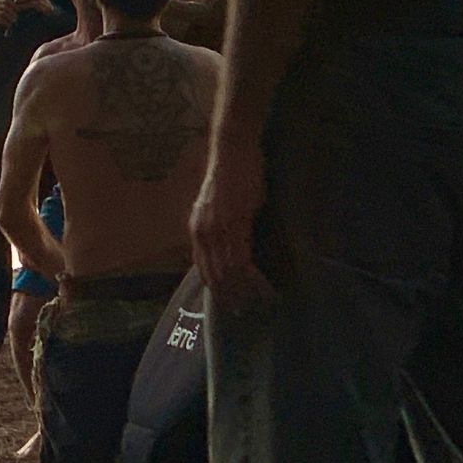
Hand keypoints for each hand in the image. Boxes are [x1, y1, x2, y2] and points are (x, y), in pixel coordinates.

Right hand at [0, 0, 18, 29]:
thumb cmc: (2, 16)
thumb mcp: (7, 10)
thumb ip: (12, 8)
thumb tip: (18, 9)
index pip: (6, 0)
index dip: (13, 5)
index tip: (18, 10)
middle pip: (5, 7)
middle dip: (11, 12)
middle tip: (16, 17)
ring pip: (3, 13)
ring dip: (9, 18)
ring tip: (13, 21)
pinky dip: (5, 22)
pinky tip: (9, 25)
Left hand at [191, 140, 274, 309]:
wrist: (232, 150)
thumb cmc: (231, 175)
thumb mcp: (219, 207)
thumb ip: (222, 229)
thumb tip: (234, 249)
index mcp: (196, 229)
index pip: (202, 268)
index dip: (214, 288)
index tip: (225, 303)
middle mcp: (202, 232)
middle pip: (214, 274)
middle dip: (228, 296)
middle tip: (242, 313)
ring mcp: (217, 229)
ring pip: (229, 272)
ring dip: (245, 292)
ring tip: (258, 305)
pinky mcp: (236, 223)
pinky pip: (243, 260)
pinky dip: (255, 278)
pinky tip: (265, 288)